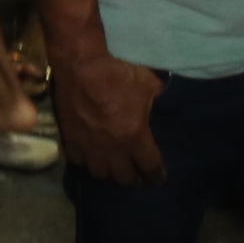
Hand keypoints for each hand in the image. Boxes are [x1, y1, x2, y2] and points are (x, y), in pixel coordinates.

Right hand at [58, 51, 167, 185]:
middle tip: (136, 171)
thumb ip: (162, 99)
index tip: (158, 177)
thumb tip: (174, 103)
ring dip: (109, 171)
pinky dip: (86, 161)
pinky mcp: (70, 139)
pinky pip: (78, 162)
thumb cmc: (118, 72)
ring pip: (100, 174)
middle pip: (125, 178)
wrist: (81, 64)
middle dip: (133, 177)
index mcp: (135, 137)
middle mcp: (112, 148)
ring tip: (112, 165)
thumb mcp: (149, 83)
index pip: (150, 168)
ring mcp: (89, 146)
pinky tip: (90, 155)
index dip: (157, 176)